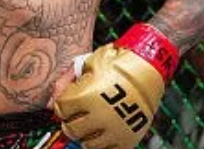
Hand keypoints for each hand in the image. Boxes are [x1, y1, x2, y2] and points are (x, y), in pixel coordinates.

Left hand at [53, 25, 176, 148]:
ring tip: (88, 127)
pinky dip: (103, 144)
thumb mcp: (89, 63)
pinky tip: (103, 134)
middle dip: (69, 122)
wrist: (149, 68)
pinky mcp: (128, 138)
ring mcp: (115, 129)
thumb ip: (68, 80)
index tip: (66, 105)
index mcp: (86, 96)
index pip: (61, 109)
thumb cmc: (119, 62)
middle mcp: (99, 115)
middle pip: (71, 129)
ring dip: (85, 135)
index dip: (62, 106)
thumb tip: (53, 98)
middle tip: (73, 118)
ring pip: (88, 144)